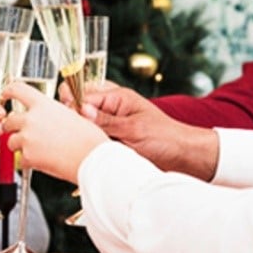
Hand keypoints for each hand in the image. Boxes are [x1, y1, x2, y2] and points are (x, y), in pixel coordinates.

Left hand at [2, 81, 107, 182]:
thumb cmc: (88, 139)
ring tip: (37, 150)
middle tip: (24, 133)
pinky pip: (19, 160)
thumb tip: (48, 118)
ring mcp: (28, 137)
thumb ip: (52, 114)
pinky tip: (42, 161)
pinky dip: (27, 162)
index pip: (16, 89)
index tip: (5, 96)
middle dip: (13, 128)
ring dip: (19, 146)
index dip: (8, 92)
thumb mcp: (72, 115)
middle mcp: (32, 119)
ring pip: (10, 141)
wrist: (93, 158)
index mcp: (43, 105)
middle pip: (8, 120)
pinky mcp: (28, 156)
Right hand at [76, 85, 208, 174]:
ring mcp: (110, 124)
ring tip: (79, 145)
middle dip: (72, 117)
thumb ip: (106, 120)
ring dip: (80, 134)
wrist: (184, 158)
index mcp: (117, 97)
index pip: (83, 94)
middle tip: (74, 133)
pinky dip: (87, 145)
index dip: (72, 106)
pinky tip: (85, 153)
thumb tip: (81, 109)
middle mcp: (111, 108)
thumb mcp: (134, 129)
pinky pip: (92, 139)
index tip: (68, 120)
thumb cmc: (166, 138)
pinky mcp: (112, 140)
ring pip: (83, 124)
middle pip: (79, 106)